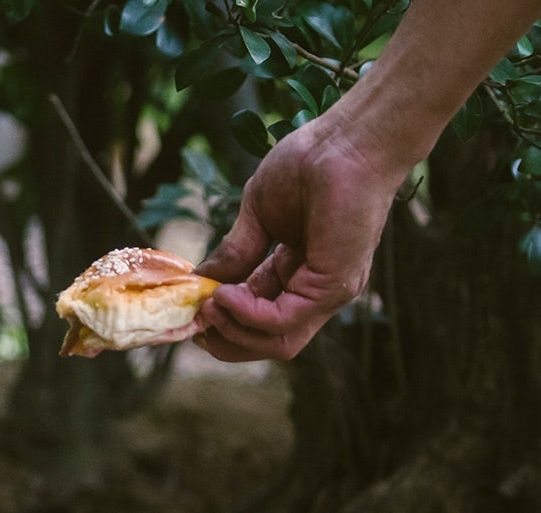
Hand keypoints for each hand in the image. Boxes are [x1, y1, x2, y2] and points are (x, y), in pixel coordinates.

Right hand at [193, 117, 404, 360]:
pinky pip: (282, 321)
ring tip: (209, 304)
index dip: (224, 319)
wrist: (347, 140)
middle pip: (270, 343)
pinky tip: (224, 294)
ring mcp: (327, 292)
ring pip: (278, 343)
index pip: (260, 316)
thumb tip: (201, 281)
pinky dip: (246, 314)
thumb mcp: (256, 216)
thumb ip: (234, 252)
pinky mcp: (333, 287)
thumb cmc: (310, 164)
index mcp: (298, 273)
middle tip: (196, 323)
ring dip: (234, 331)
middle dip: (227, 341)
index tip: (194, 308)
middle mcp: (315, 290)